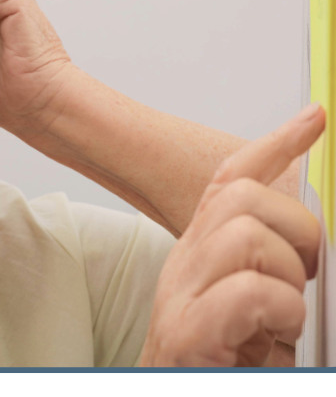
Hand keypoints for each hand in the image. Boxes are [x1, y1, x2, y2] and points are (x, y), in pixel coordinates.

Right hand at [140, 104, 323, 365]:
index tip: (314, 118)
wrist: (174, 395)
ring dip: (287, 277)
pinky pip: (250, 291)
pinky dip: (278, 312)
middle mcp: (184, 270)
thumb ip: (269, 276)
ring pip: (246, 234)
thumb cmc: (219, 370)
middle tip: (303, 278)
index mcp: (201, 261)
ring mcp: (182, 299)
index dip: (275, 146)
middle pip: (239, 197)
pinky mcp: (190, 334)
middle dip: (295, 227)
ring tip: (281, 319)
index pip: (231, 183)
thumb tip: (314, 237)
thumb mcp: (252, 318)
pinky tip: (271, 338)